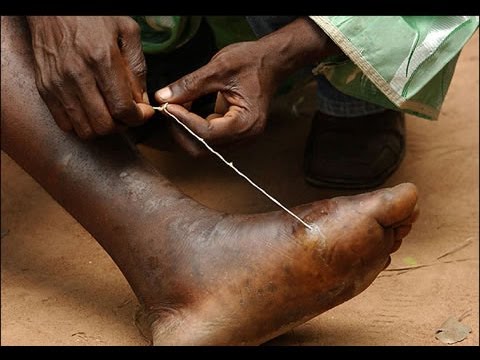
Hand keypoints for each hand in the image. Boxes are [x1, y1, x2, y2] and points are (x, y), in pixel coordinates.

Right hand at [27, 16, 153, 138]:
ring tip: (110, 114)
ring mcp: (58, 84)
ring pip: (85, 129)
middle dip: (122, 125)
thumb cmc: (92, 15)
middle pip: (104, 125)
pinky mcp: (45, 88)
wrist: (51, 6)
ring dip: (103, 128)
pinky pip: (64, 124)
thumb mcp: (127, 31)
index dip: (138, 117)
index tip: (143, 113)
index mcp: (101, 59)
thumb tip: (140, 100)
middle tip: (128, 114)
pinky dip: (82, 125)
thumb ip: (137, 67)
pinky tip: (91, 112)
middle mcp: (77, 75)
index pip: (122, 108)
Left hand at [155, 17, 339, 155]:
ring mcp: (240, 137)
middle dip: (181, 131)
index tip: (167, 105)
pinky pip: (207, 138)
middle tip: (168, 108)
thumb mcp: (220, 68)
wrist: (271, 62)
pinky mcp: (233, 133)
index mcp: (247, 123)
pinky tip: (185, 109)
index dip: (183, 121)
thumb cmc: (252, 62)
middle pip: (203, 148)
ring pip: (203, 146)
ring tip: (175, 107)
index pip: (207, 133)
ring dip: (185, 130)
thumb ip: (190, 84)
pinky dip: (192, 126)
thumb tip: (163, 97)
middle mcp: (245, 136)